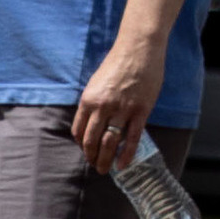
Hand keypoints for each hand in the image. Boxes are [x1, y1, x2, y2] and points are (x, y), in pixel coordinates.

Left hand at [72, 36, 162, 172]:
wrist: (138, 49)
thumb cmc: (118, 63)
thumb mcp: (97, 82)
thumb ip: (94, 102)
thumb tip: (93, 123)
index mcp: (88, 99)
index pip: (79, 130)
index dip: (82, 145)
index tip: (87, 151)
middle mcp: (102, 106)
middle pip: (92, 141)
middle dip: (92, 157)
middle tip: (95, 166)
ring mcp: (122, 110)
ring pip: (110, 143)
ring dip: (106, 160)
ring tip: (106, 169)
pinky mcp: (140, 111)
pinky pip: (131, 139)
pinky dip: (125, 155)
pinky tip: (122, 164)